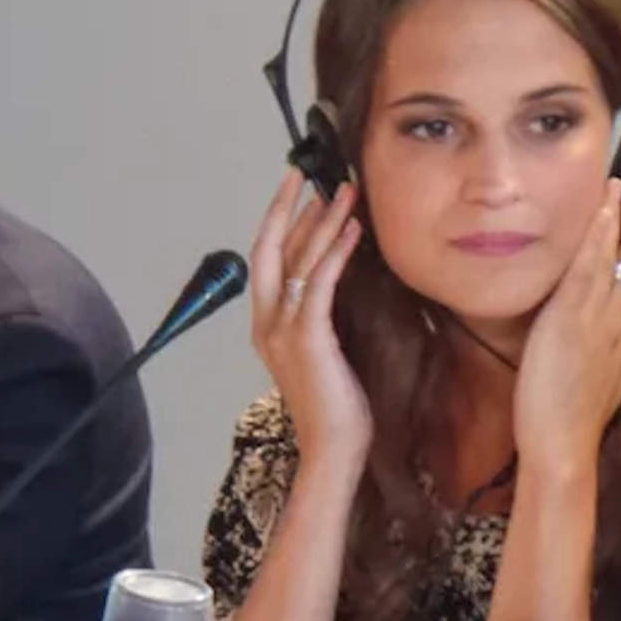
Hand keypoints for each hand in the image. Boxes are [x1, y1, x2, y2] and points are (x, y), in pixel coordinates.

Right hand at [250, 170, 371, 471]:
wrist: (332, 448)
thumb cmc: (336, 406)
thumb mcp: (324, 351)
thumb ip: (320, 317)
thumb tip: (339, 278)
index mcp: (266, 326)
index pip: (267, 259)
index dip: (280, 221)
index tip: (298, 190)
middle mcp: (266, 323)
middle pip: (269, 248)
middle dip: (286, 206)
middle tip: (305, 172)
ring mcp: (282, 330)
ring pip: (297, 259)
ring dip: (322, 220)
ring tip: (344, 191)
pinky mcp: (308, 338)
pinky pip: (320, 283)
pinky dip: (335, 251)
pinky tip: (353, 229)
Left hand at [512, 170, 620, 467]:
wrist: (564, 446)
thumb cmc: (572, 421)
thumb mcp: (607, 378)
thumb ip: (619, 345)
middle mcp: (620, 321)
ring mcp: (599, 318)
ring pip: (617, 257)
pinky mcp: (573, 320)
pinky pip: (589, 271)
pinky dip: (598, 240)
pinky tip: (603, 212)